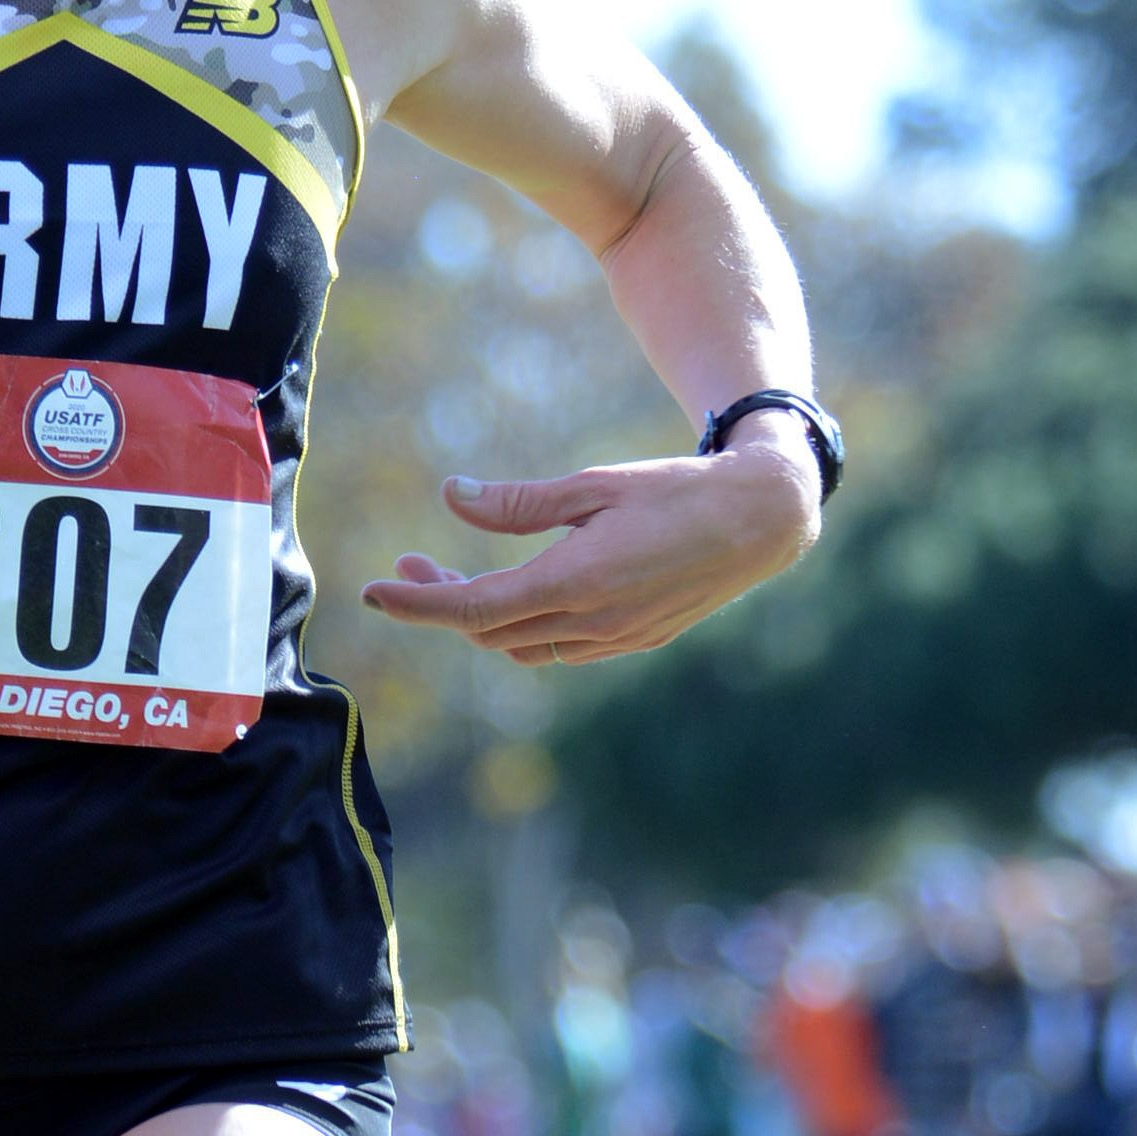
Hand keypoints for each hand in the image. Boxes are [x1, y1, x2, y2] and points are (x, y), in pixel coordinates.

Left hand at [362, 435, 817, 666]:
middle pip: (489, 631)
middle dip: (439, 603)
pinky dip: (521, 629)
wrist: (761, 520)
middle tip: (409, 562)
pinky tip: (514, 595)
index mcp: (576, 582)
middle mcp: (592, 623)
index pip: (473, 609)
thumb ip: (518, 502)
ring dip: (479, 620)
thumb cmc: (676, 490)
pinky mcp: (633, 642)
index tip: (374, 591)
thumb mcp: (592, 485)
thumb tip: (452, 496)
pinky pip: (558, 650)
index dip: (418, 603)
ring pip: (521, 647)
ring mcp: (615, 640)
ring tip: (450, 576)